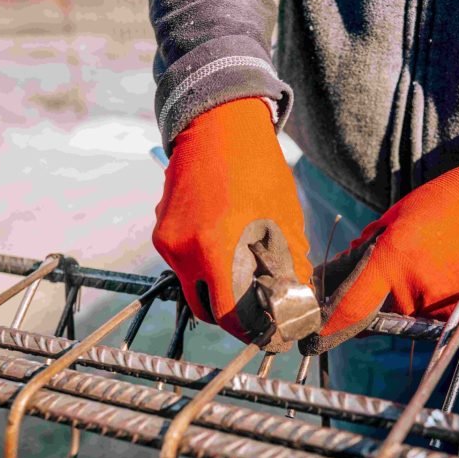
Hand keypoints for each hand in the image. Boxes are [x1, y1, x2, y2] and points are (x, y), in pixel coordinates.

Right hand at [153, 97, 312, 349]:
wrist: (218, 124)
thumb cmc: (258, 168)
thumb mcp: (284, 218)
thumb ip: (288, 264)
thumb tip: (297, 300)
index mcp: (216, 248)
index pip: (226, 316)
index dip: (248, 331)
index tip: (264, 333)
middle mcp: (184, 250)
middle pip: (205, 308)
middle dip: (230, 315)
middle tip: (255, 310)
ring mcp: (167, 241)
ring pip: (192, 285)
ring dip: (215, 289)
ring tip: (240, 274)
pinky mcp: (161, 230)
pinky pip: (182, 263)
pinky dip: (202, 265)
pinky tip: (221, 244)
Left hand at [301, 131, 458, 352]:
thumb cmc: (447, 201)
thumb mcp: (395, 216)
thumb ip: (365, 250)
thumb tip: (341, 274)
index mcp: (394, 259)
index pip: (350, 307)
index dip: (330, 325)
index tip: (316, 334)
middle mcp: (415, 290)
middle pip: (378, 315)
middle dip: (374, 299)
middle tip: (391, 271)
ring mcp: (443, 306)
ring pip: (406, 317)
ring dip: (404, 300)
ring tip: (425, 264)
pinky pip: (432, 318)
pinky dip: (430, 301)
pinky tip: (443, 272)